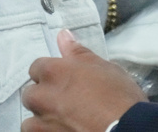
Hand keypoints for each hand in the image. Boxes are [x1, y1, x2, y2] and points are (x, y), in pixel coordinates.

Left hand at [21, 29, 147, 131]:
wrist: (127, 130)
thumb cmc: (119, 98)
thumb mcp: (104, 67)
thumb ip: (77, 53)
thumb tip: (62, 36)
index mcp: (53, 72)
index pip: (36, 68)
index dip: (50, 75)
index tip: (63, 81)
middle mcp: (41, 97)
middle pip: (30, 94)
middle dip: (43, 98)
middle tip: (66, 104)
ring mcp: (41, 122)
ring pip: (30, 121)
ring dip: (42, 120)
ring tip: (64, 123)